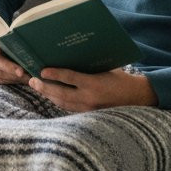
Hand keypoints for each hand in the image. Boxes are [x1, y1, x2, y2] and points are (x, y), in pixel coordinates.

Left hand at [28, 66, 157, 111]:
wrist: (138, 97)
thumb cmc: (121, 79)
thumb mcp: (105, 68)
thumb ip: (88, 67)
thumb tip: (67, 57)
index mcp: (94, 83)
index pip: (70, 78)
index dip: (54, 74)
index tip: (41, 70)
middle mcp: (90, 98)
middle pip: (61, 93)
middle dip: (44, 87)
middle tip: (32, 81)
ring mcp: (88, 108)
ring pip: (63, 103)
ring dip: (48, 95)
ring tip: (37, 87)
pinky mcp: (89, 114)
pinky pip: (69, 108)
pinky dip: (58, 101)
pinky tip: (50, 95)